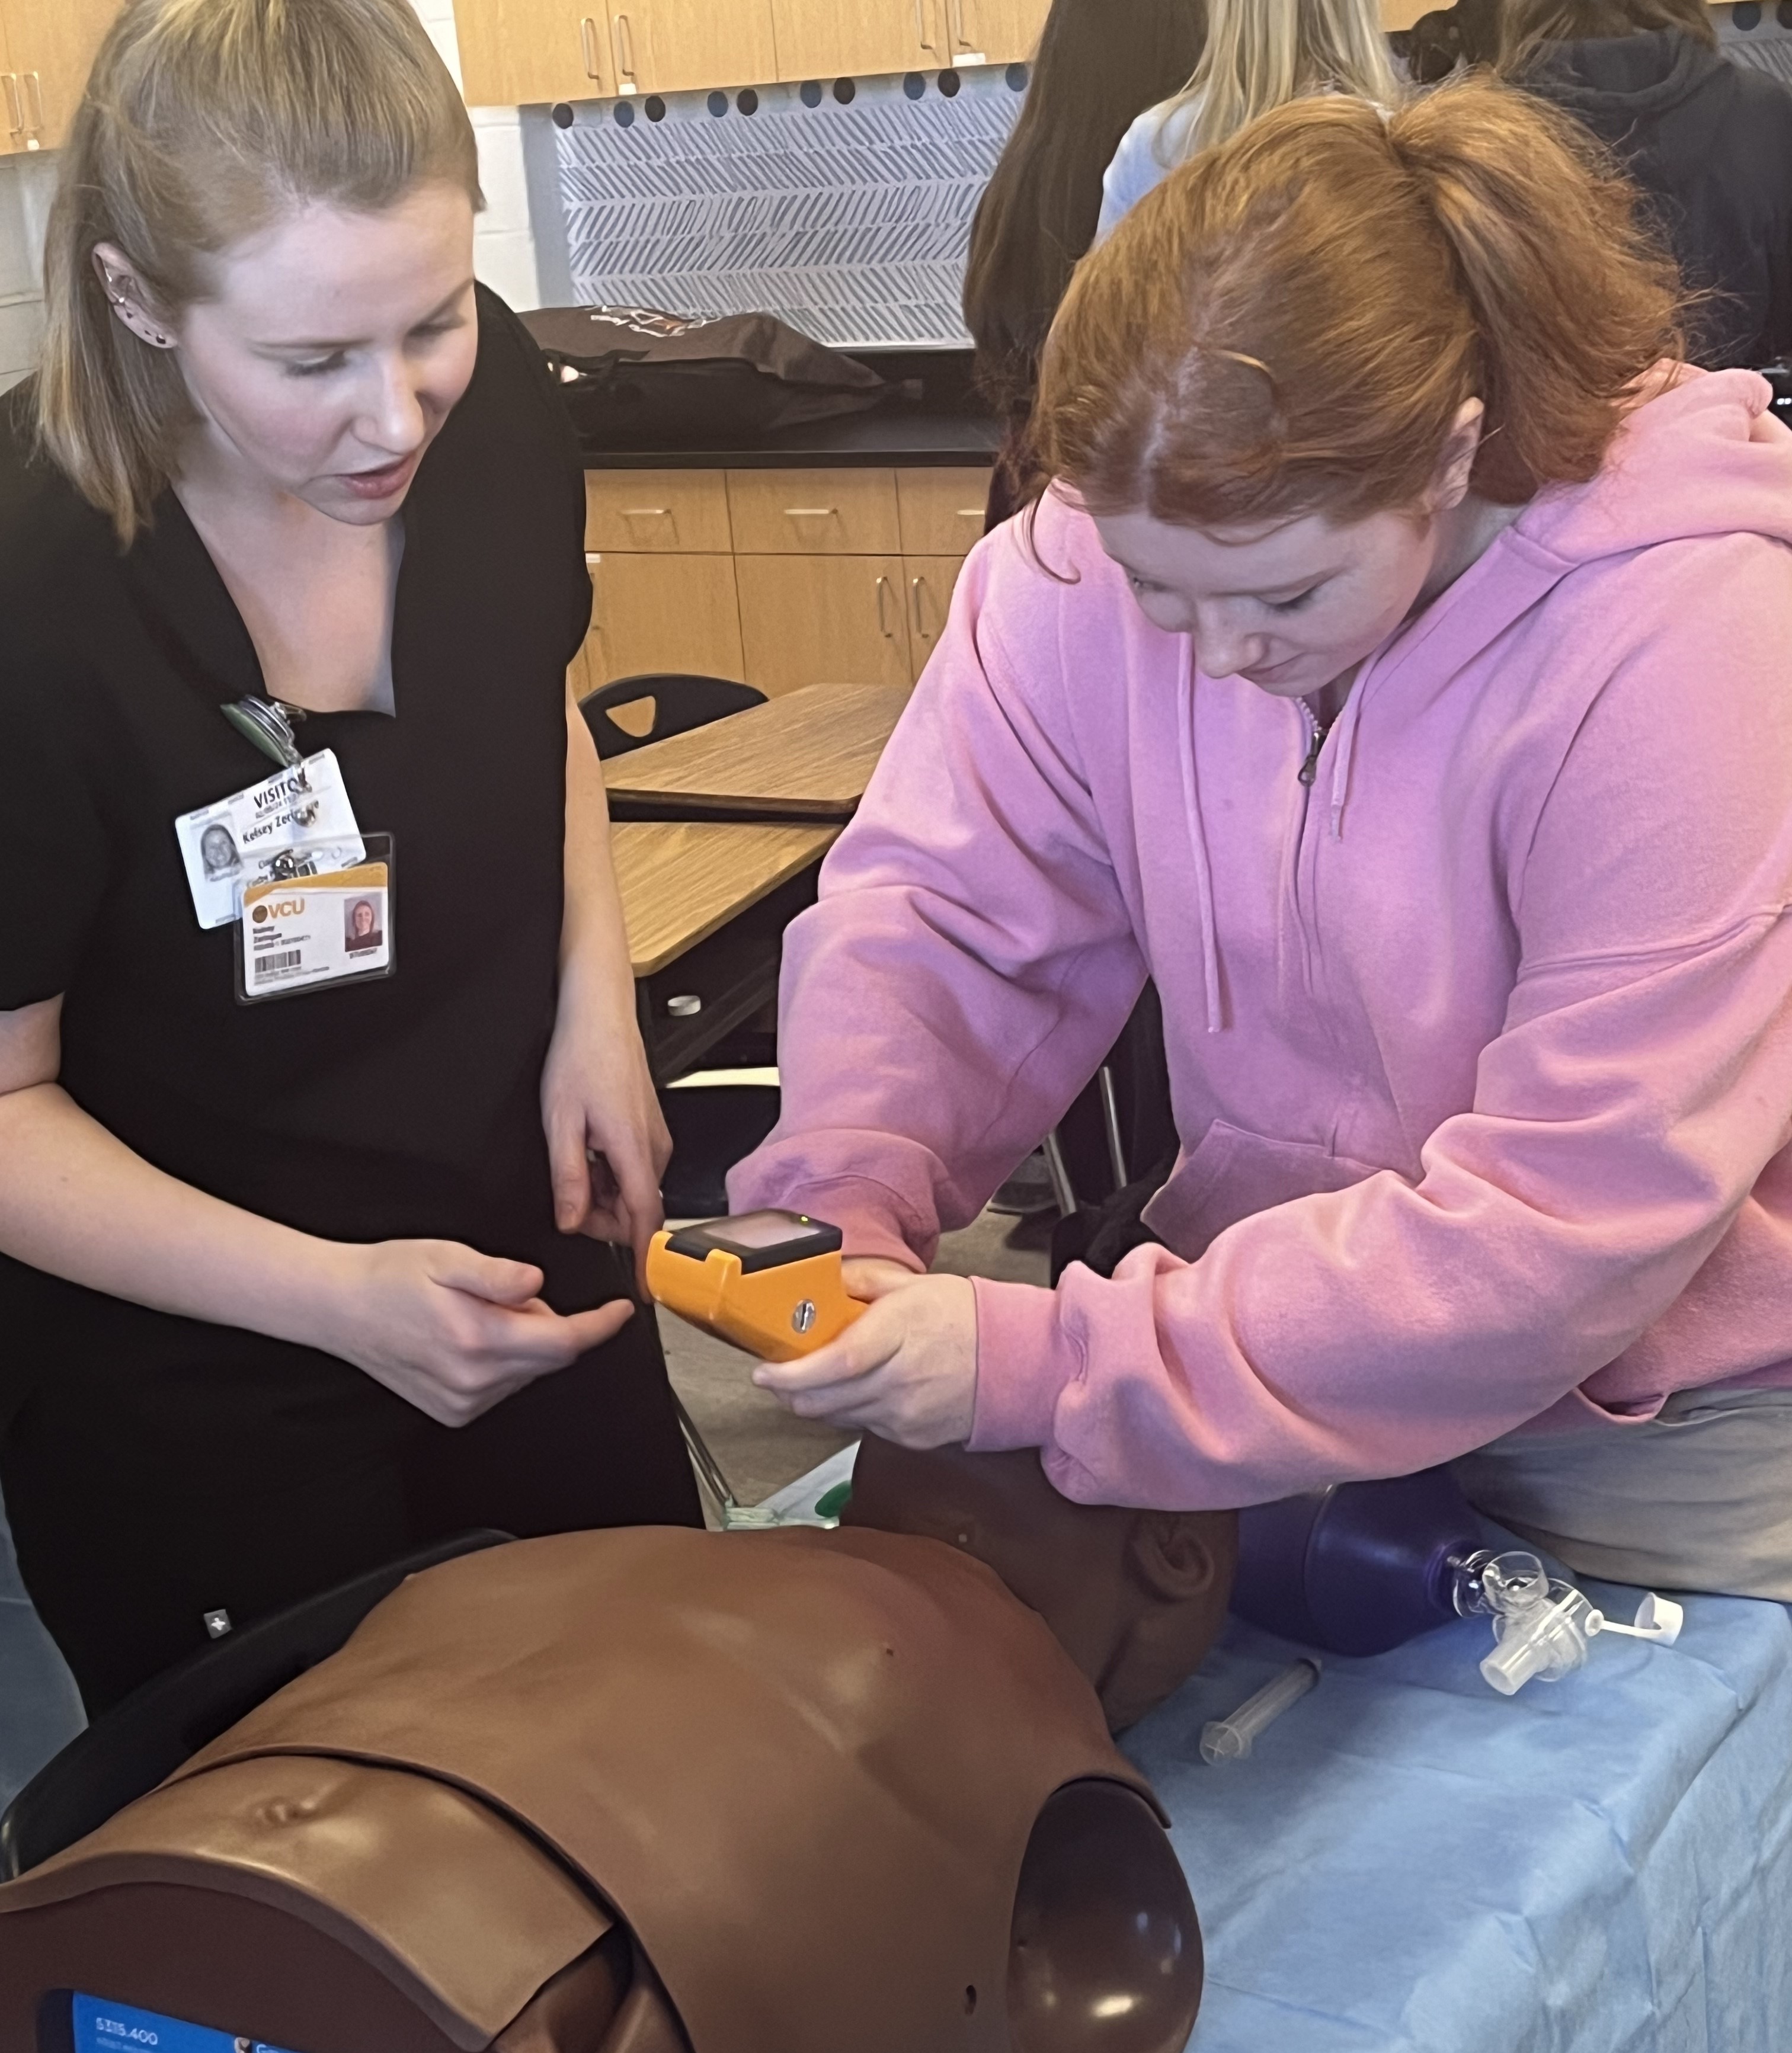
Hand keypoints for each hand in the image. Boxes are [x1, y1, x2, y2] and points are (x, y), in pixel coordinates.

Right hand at [318, 1239, 635, 1427]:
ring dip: (526, 1341)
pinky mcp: (454, 1411)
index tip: (621, 1311)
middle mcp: (473, 1381)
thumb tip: (536, 1285)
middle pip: (551, 1357)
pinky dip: (505, 1359)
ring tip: (481, 1311)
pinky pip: (505, 1385)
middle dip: (551, 1323)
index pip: (564, 1342)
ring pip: (529, 1371)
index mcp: (478, 1339)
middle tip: (511, 1293)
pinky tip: (471, 1335)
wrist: (339, 1307)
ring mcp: (463, 1402)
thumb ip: (497, 1274)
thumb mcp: (447, 1256)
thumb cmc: (390, 1276)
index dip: (600, 1326)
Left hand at [541, 975, 670, 1281]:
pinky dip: (607, 1174)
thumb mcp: (559, 1123)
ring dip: (601, 1193)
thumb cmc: (581, 1056)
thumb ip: (567, 1179)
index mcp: (635, 1150)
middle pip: (634, 1210)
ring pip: (631, 1190)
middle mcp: (655, 1148)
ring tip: (573, 1157)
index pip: (646, 1221)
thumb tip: (571, 1221)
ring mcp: (655, 1139)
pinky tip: (585, 1148)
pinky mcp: (649, 1130)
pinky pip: (632, 1170)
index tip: (645, 1292)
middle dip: (600, 1217)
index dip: (647, 1262)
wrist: (598, 1013)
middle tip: (567, 1194)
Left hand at [751, 1266, 977, 1446]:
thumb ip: (861, 1280)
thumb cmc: (965, 1319)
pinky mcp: (912, 1437)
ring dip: (818, 1401)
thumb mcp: (912, 1284)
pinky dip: (852, 1411)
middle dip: (791, 1391)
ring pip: (839, 1418)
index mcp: (899, 1332)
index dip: (794, 1373)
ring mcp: (907, 1414)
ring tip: (820, 1377)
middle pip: (827, 1399)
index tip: (765, 1371)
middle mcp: (901, 1379)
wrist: (1015, 1360)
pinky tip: (862, 1389)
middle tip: (779, 1374)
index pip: (837, 1362)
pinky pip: (864, 1428)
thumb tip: (820, 1279)